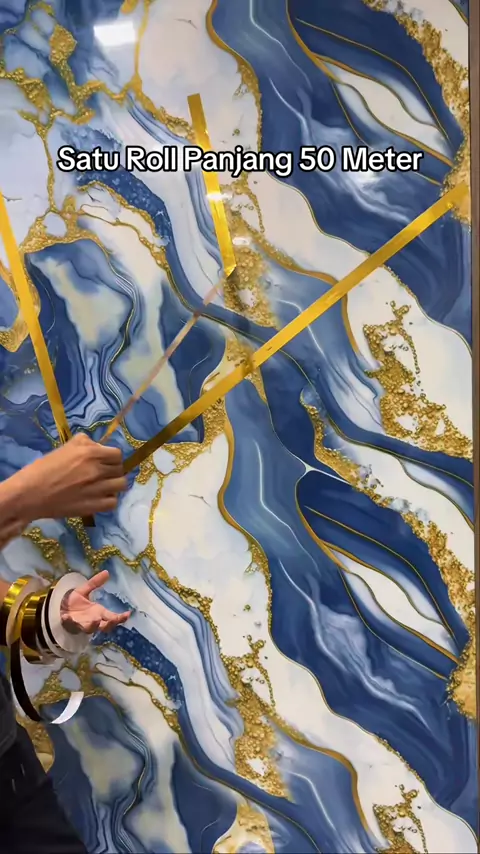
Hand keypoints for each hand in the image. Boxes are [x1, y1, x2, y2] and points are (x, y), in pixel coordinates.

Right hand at [11, 434, 127, 521]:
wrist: (29, 494)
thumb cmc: (43, 468)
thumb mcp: (65, 448)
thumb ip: (85, 444)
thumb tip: (98, 446)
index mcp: (90, 453)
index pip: (117, 454)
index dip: (111, 458)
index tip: (104, 462)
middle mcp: (97, 470)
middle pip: (120, 469)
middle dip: (112, 471)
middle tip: (101, 475)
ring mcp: (98, 489)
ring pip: (121, 485)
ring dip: (113, 485)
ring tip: (102, 486)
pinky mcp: (94, 506)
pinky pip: (113, 502)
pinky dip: (108, 500)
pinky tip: (98, 498)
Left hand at [61, 570, 130, 633]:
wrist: (59, 607)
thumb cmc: (74, 601)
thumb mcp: (84, 590)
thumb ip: (95, 583)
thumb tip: (107, 572)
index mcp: (99, 612)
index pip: (112, 617)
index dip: (120, 617)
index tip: (128, 614)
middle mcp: (93, 620)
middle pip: (105, 626)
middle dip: (110, 624)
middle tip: (114, 619)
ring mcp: (82, 624)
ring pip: (90, 629)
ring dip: (93, 625)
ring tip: (95, 620)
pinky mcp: (71, 625)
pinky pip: (71, 624)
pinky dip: (70, 621)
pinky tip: (66, 617)